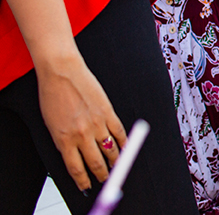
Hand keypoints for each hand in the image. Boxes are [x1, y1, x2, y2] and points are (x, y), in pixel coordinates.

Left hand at [36, 54, 126, 190]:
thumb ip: (64, 142)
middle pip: (96, 163)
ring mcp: (96, 124)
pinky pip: (120, 133)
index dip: (83, 181)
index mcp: (64, 140)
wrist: (62, 73)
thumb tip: (75, 155)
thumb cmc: (52, 96)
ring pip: (110, 151)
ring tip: (116, 166)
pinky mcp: (108, 112)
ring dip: (115, 162)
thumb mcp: (52, 125)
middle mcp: (81, 135)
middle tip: (105, 179)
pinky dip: (125, 143)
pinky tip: (126, 148)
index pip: (76, 169)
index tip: (86, 186)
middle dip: (102, 174)